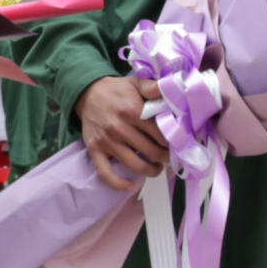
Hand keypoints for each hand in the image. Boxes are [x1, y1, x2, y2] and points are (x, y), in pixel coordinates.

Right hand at [77, 75, 167, 190]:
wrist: (86, 93)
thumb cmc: (116, 90)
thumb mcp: (134, 82)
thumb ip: (152, 85)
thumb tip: (170, 86)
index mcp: (132, 110)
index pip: (161, 134)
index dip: (174, 142)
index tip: (180, 144)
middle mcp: (119, 128)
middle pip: (152, 152)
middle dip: (167, 157)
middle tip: (171, 156)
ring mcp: (107, 141)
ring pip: (136, 166)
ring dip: (152, 171)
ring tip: (158, 166)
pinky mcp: (95, 150)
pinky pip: (106, 173)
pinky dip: (119, 183)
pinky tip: (131, 185)